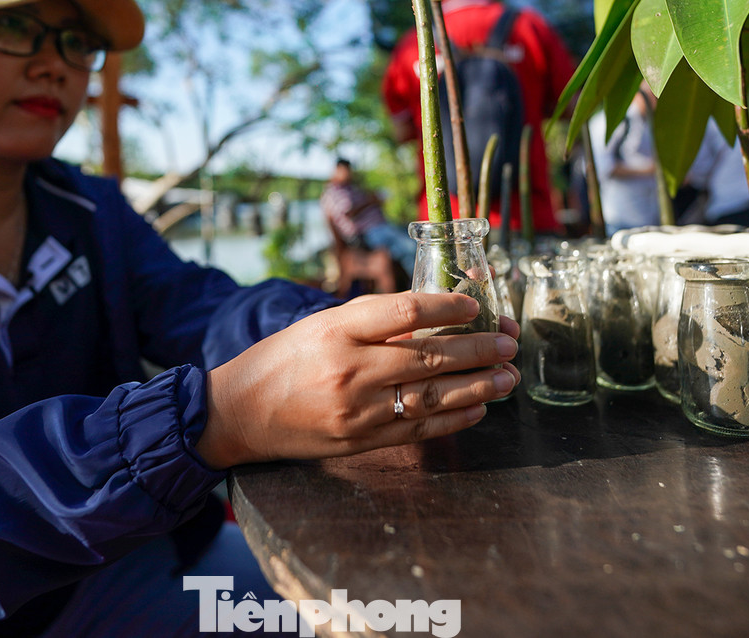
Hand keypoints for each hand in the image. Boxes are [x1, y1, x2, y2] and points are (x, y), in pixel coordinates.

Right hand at [197, 293, 519, 468]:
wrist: (238, 413)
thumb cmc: (281, 360)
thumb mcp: (321, 325)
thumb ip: (372, 322)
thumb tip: (435, 317)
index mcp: (337, 329)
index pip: (407, 312)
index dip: (449, 307)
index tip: (476, 305)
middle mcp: (349, 369)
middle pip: (430, 356)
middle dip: (479, 349)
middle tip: (510, 341)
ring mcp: (356, 410)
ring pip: (432, 396)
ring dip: (478, 386)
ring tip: (508, 376)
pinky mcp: (359, 442)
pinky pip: (418, 431)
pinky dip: (454, 419)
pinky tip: (478, 409)